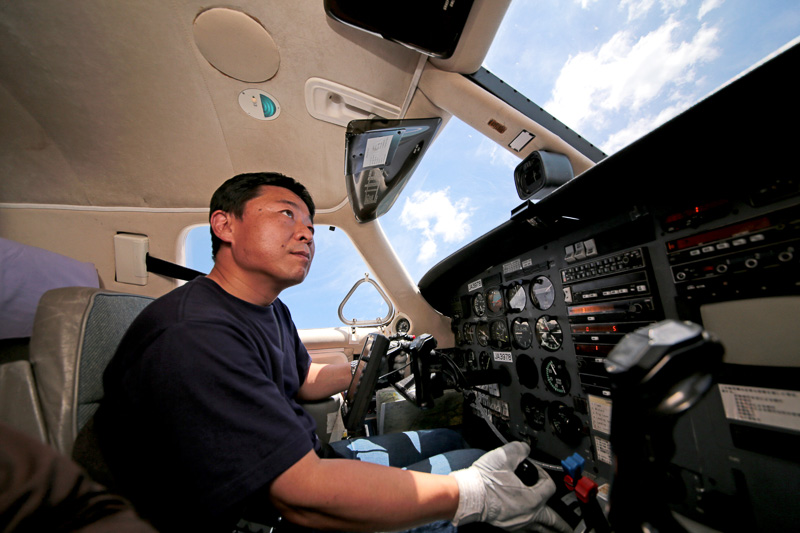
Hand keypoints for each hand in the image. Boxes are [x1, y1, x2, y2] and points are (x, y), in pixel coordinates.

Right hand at [450, 441, 570, 531]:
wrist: (467, 496)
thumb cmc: (484, 481)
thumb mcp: (504, 457)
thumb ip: (519, 449)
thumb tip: (524, 447)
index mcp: (533, 499)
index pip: (549, 487)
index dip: (544, 475)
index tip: (537, 470)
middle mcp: (529, 514)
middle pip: (552, 520)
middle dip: (561, 523)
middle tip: (569, 526)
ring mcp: (518, 523)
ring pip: (539, 529)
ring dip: (547, 527)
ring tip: (552, 529)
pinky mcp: (507, 526)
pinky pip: (526, 530)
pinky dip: (531, 527)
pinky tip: (529, 524)